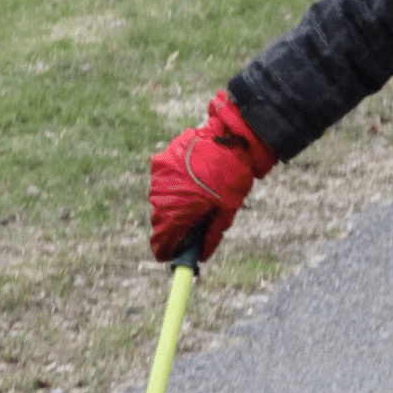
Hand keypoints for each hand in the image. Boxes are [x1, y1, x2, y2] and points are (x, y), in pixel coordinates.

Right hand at [149, 90, 276, 260]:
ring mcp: (159, 175)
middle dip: (173, 228)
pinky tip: (193, 181)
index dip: (166, 251)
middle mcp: (161, 194)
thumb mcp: (227, 210)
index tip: (171, 256)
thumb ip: (211, 235)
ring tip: (196, 200)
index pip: (161, 240)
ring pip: (161, 200)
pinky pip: (163, 181)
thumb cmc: (232, 175)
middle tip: (190, 229)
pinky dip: (175, 187)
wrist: (231, 136)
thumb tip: (201, 255)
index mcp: (177, 210)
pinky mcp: (162, 159)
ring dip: (174, 205)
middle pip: (160, 221)